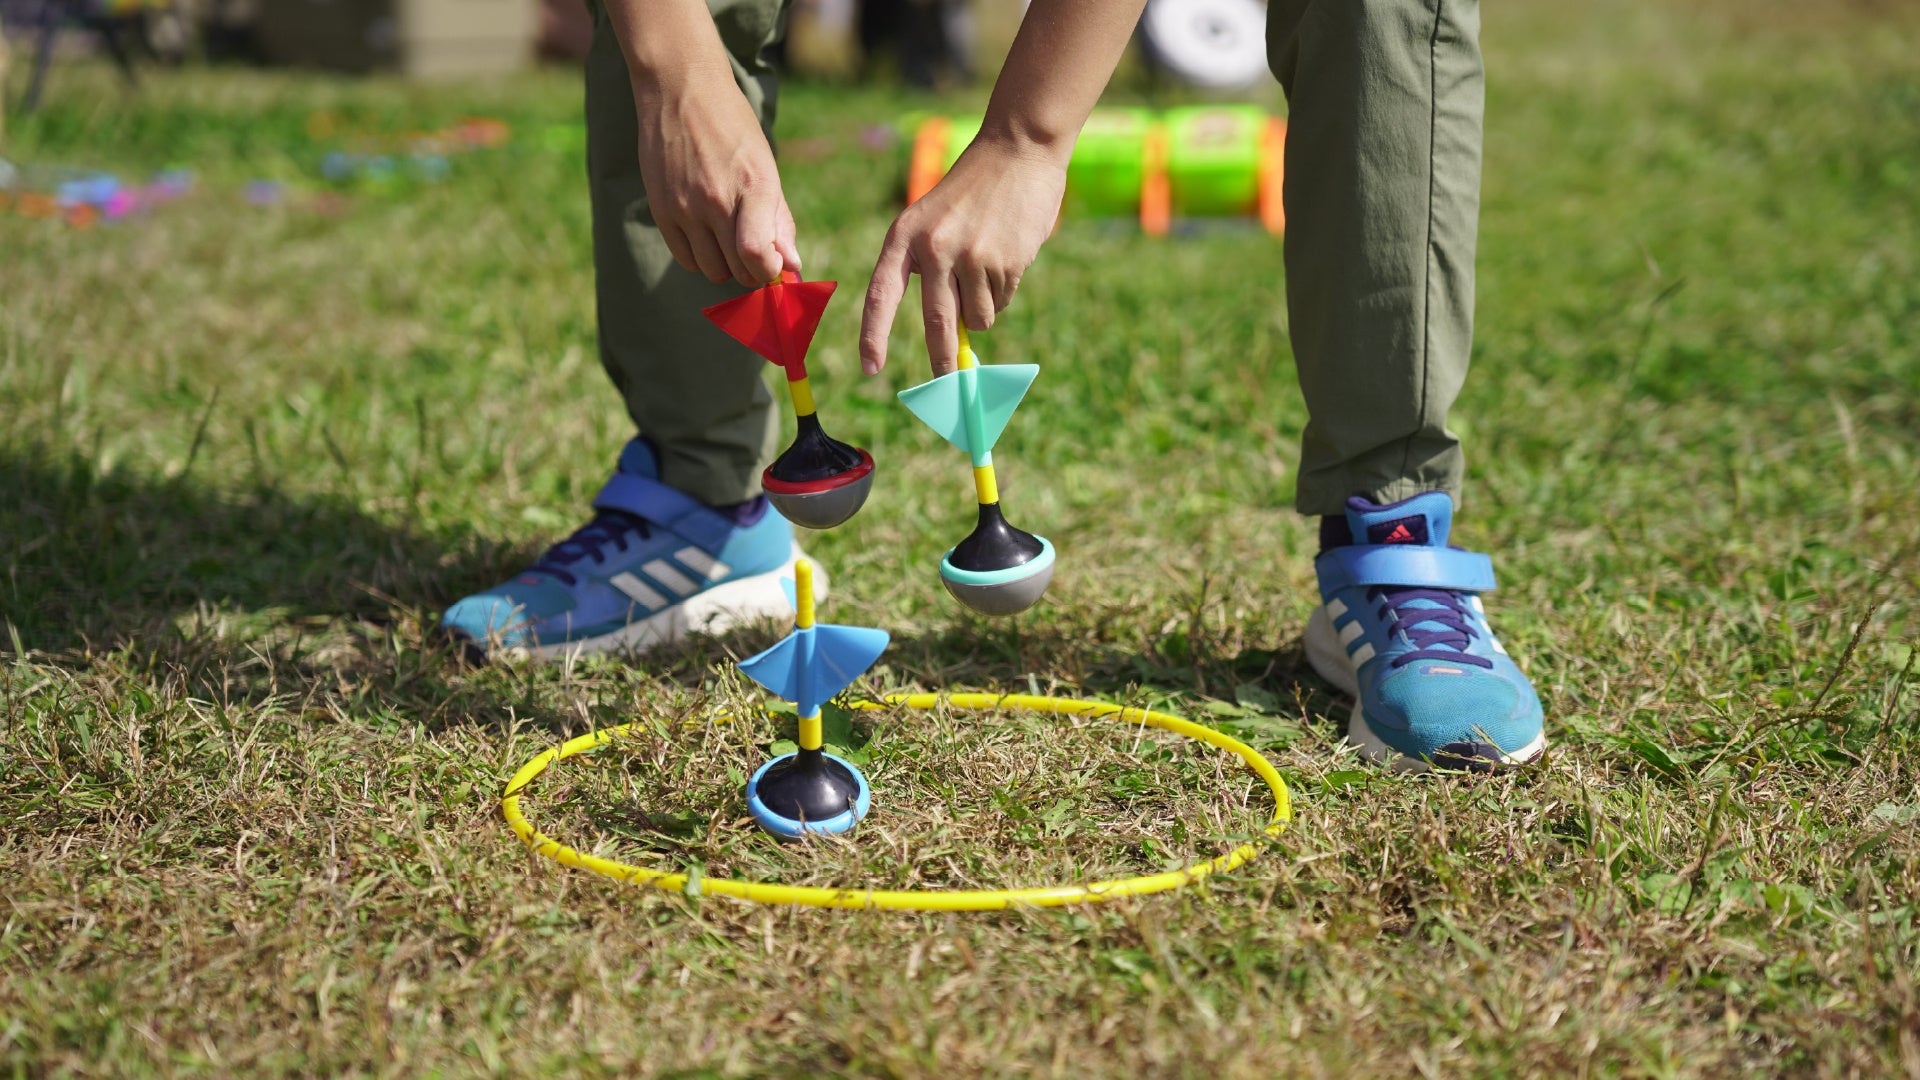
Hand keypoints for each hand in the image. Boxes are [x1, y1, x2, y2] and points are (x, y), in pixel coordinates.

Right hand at [633, 71, 800, 287]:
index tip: (773, 262)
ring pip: (712, 271)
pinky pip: (686, 259)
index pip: (758, 256)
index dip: (769, 270)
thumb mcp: (766, 166)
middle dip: (752, 269)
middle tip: (754, 250)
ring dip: (726, 265)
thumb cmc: (733, 128)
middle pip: (738, 270)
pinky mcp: (661, 210)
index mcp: (753, 186)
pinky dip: (700, 258)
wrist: (681, 90)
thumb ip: (780, 220)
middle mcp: (717, 200)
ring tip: (729, 239)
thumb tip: (791, 266)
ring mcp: (685, 207)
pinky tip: (706, 235)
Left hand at [860, 136, 1068, 375]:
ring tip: (987, 265)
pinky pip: (1002, 301)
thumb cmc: (972, 191)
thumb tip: (949, 337)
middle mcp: (934, 248)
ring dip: (984, 308)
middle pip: (937, 323)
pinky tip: (1007, 254)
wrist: (1017, 149)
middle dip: (943, 361)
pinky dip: (1004, 290)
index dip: (873, 334)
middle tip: (947, 385)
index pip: (880, 294)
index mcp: (904, 236)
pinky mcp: (1006, 262)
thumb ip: (928, 269)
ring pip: (977, 317)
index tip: (870, 368)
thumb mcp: (933, 220)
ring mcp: (971, 256)